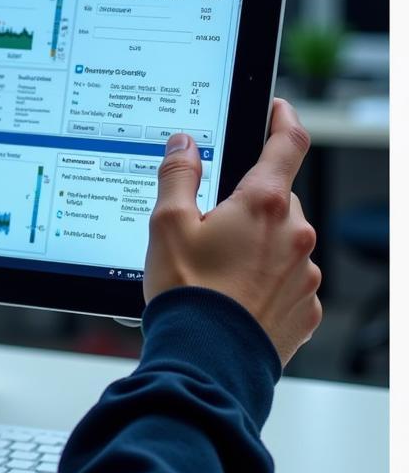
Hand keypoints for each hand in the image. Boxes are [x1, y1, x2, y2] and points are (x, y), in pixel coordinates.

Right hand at [144, 98, 321, 366]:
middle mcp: (295, 235)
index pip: (287, 142)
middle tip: (209, 224)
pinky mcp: (305, 310)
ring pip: (282, 242)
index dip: (282, 118)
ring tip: (214, 271)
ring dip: (256, 244)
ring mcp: (305, 275)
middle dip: (248, 203)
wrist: (206, 364)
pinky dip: (264, 281)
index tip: (276, 109)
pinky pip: (287, 281)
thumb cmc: (187, 295)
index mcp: (264, 205)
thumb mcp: (166, 224)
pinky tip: (231, 295)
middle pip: (277, 198)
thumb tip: (185, 144)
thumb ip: (178, 175)